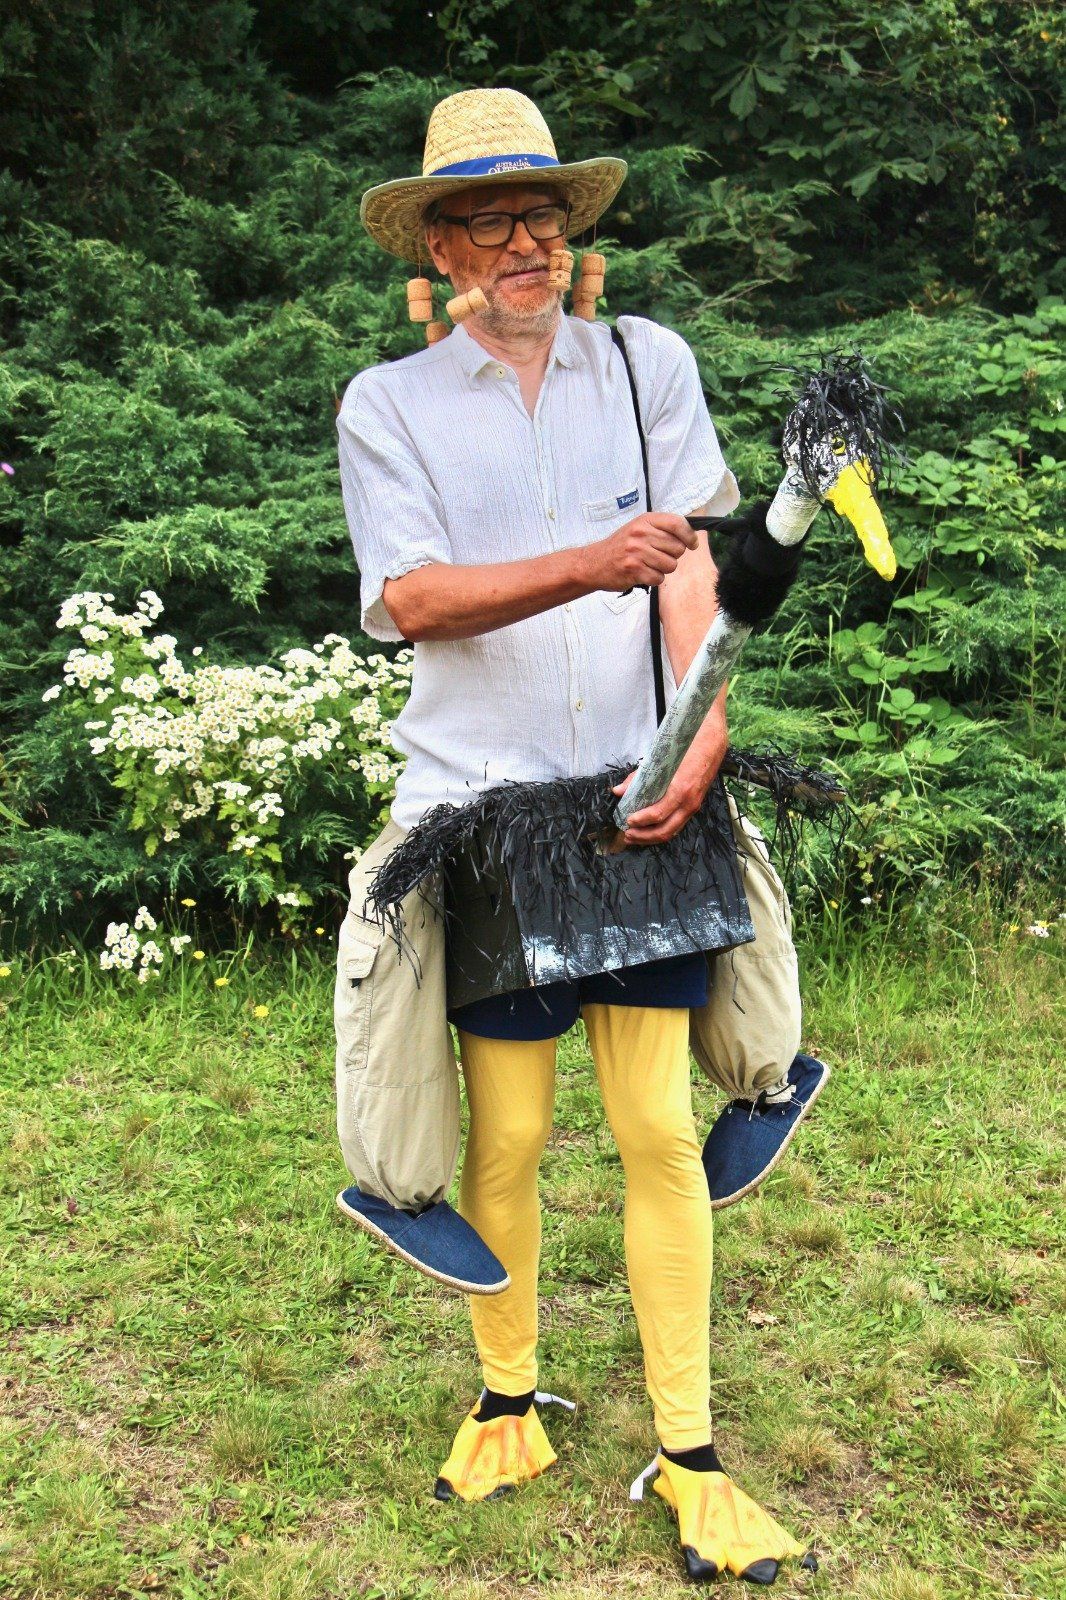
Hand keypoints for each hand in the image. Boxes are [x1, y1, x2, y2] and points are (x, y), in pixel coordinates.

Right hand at [583, 513, 697, 591]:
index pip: (678, 524)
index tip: (692, 544)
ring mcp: (637, 552)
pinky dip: (653, 579)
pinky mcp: (634, 570)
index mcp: (645, 521)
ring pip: (670, 565)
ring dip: (663, 569)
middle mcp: (641, 534)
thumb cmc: (620, 547)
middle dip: (673, 556)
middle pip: (677, 548)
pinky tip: (642, 573)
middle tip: (658, 556)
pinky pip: (659, 578)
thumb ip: (661, 529)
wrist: (593, 563)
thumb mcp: (638, 529)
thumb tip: (690, 536)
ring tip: (649, 565)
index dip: (690, 536)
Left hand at [610, 736, 726, 845]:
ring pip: (672, 832)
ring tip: (634, 837)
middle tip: (627, 835)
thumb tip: (617, 791)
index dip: (641, 821)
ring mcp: (693, 807)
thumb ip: (637, 777)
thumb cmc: (684, 750)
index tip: (627, 821)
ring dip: (651, 838)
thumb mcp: (659, 760)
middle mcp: (689, 803)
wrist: (711, 746)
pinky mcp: (694, 808)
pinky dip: (662, 832)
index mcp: (680, 790)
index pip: (659, 814)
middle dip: (644, 836)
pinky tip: (649, 832)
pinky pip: (677, 826)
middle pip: (665, 830)